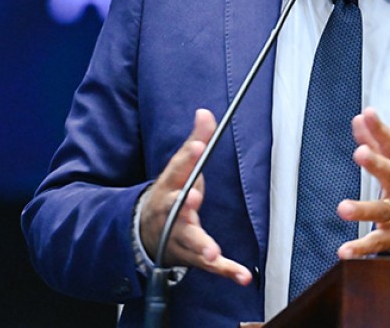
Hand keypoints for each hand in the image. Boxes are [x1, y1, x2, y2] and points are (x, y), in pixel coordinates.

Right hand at [139, 108, 251, 285]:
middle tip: (193, 198)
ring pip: (190, 242)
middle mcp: (171, 214)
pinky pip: (210, 266)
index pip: (176, 170)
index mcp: (169, 187)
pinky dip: (227, 271)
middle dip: (185, 204)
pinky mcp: (193, 257)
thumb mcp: (179, 168)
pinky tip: (244, 276)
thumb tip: (205, 112)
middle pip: (177, 209)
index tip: (196, 146)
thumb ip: (195, 141)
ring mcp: (180, 238)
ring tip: (212, 252)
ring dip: (202, 246)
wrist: (145, 233)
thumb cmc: (171, 194)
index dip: (186, 158)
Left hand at [336, 108, 389, 258]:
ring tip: (343, 208)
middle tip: (360, 152)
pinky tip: (344, 251)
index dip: (381, 130)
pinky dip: (361, 249)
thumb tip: (360, 116)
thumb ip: (377, 142)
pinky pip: (378, 244)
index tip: (368, 114)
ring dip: (363, 210)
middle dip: (377, 164)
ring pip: (384, 211)